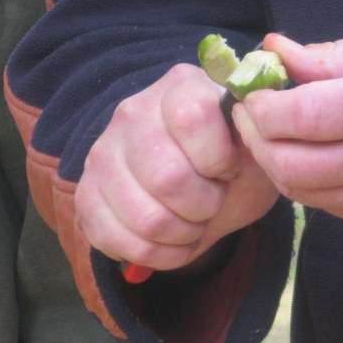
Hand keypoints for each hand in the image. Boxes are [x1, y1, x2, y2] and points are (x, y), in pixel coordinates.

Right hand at [75, 63, 278, 269]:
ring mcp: (103, 153)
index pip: (193, 116)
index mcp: (180, 87)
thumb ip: (255, 135)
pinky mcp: (87, 194)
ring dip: (183, 234)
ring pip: (147, 218)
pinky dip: (159, 255)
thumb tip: (250, 129)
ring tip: (193, 222)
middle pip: (167, 177)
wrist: (200, 185)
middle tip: (212, 203)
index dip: (218, 158)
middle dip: (204, 206)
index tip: (229, 170)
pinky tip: (172, 241)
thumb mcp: (255, 145)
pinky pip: (120, 242)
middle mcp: (133, 112)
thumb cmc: (232, 160)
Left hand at [232, 25, 342, 230]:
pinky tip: (308, 155)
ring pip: (302, 191)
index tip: (250, 93)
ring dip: (274, 163)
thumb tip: (270, 51)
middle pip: (292, 164)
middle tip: (249, 115)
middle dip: (256, 140)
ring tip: (273, 134)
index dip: (261, 108)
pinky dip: (305, 181)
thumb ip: (331, 55)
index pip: (303, 117)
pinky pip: (326, 205)